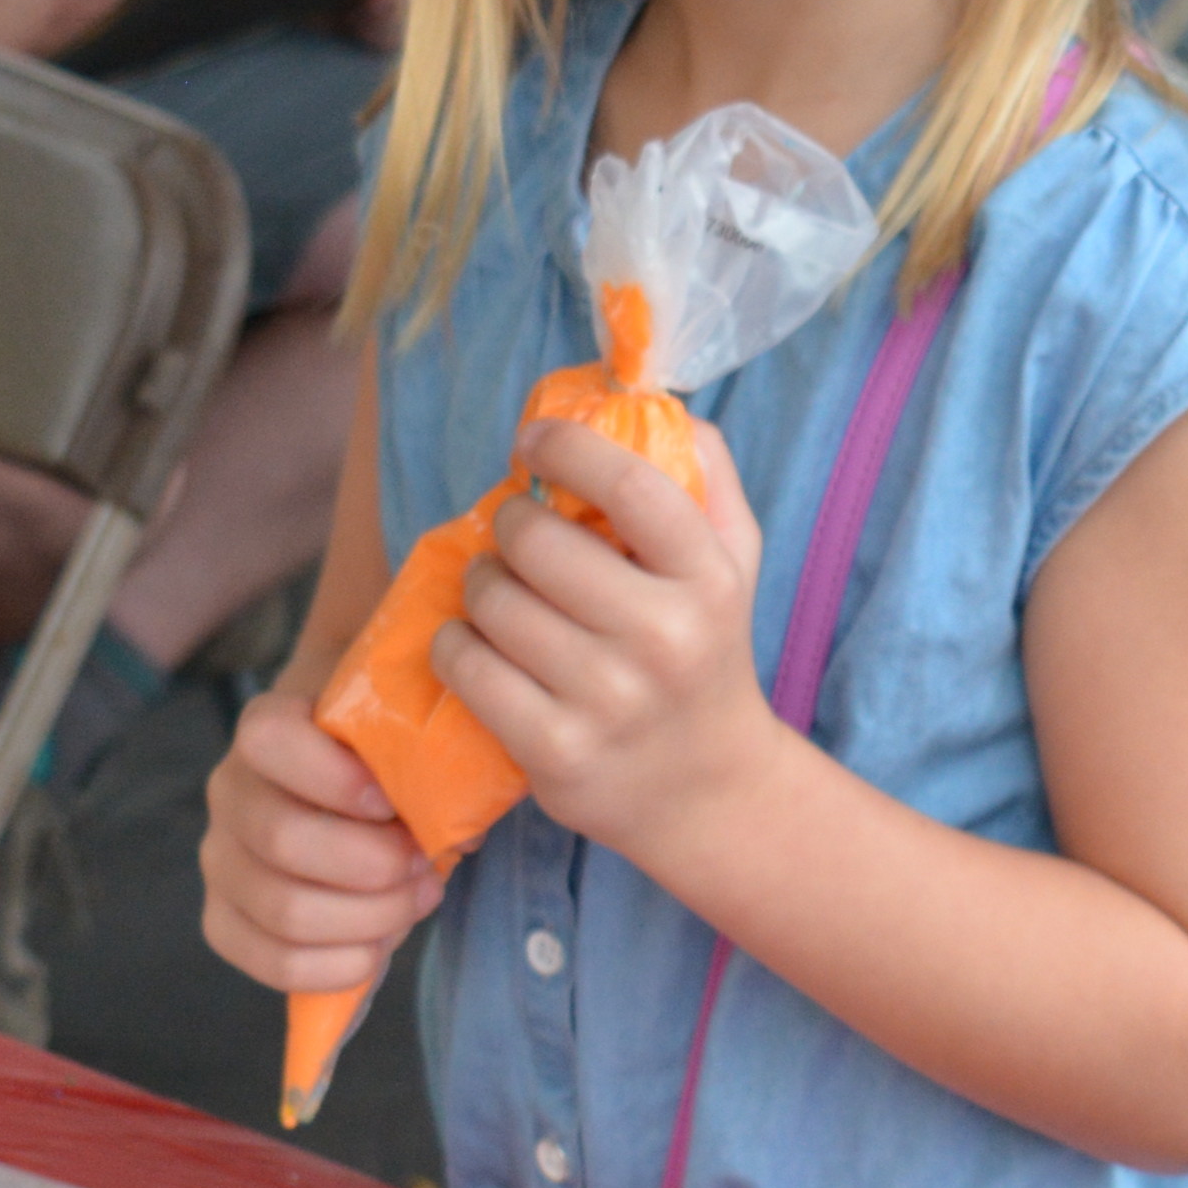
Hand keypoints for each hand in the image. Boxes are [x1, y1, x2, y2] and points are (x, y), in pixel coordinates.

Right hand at [200, 686, 443, 997]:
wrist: (360, 803)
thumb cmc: (391, 763)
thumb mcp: (412, 737)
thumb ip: (434, 759)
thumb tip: (460, 834)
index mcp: (267, 727)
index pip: (271, 741)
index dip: (336, 777)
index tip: (393, 803)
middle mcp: (230, 790)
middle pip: (282, 838)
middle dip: (373, 864)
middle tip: (425, 865)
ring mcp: (221, 860)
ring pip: (284, 910)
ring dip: (369, 918)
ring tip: (414, 901)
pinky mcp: (226, 922)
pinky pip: (276, 963)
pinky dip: (340, 965)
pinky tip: (379, 946)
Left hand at [432, 415, 773, 861]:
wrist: (707, 790)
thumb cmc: (706, 651)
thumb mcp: (733, 559)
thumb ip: (704, 471)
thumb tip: (639, 398)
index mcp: (707, 577)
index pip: (626, 482)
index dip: (563, 447)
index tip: (532, 446)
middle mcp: (664, 637)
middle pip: (535, 541)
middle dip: (508, 527)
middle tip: (514, 541)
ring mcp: (608, 699)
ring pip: (493, 602)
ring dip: (479, 586)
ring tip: (499, 596)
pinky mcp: (557, 751)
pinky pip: (467, 667)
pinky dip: (455, 647)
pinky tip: (479, 649)